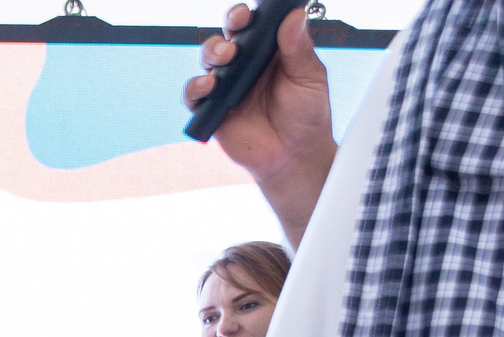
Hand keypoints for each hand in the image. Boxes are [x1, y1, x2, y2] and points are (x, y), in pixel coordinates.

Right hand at [184, 2, 335, 243]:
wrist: (294, 155)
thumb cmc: (306, 115)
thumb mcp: (309, 78)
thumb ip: (299, 48)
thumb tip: (294, 16)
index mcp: (270, 50)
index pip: (256, 22)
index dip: (250, 13)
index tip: (253, 11)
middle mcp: (246, 63)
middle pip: (229, 33)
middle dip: (230, 23)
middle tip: (238, 25)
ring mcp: (227, 85)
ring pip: (209, 58)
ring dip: (213, 51)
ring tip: (226, 57)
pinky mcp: (213, 108)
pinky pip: (194, 94)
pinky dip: (196, 87)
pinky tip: (209, 85)